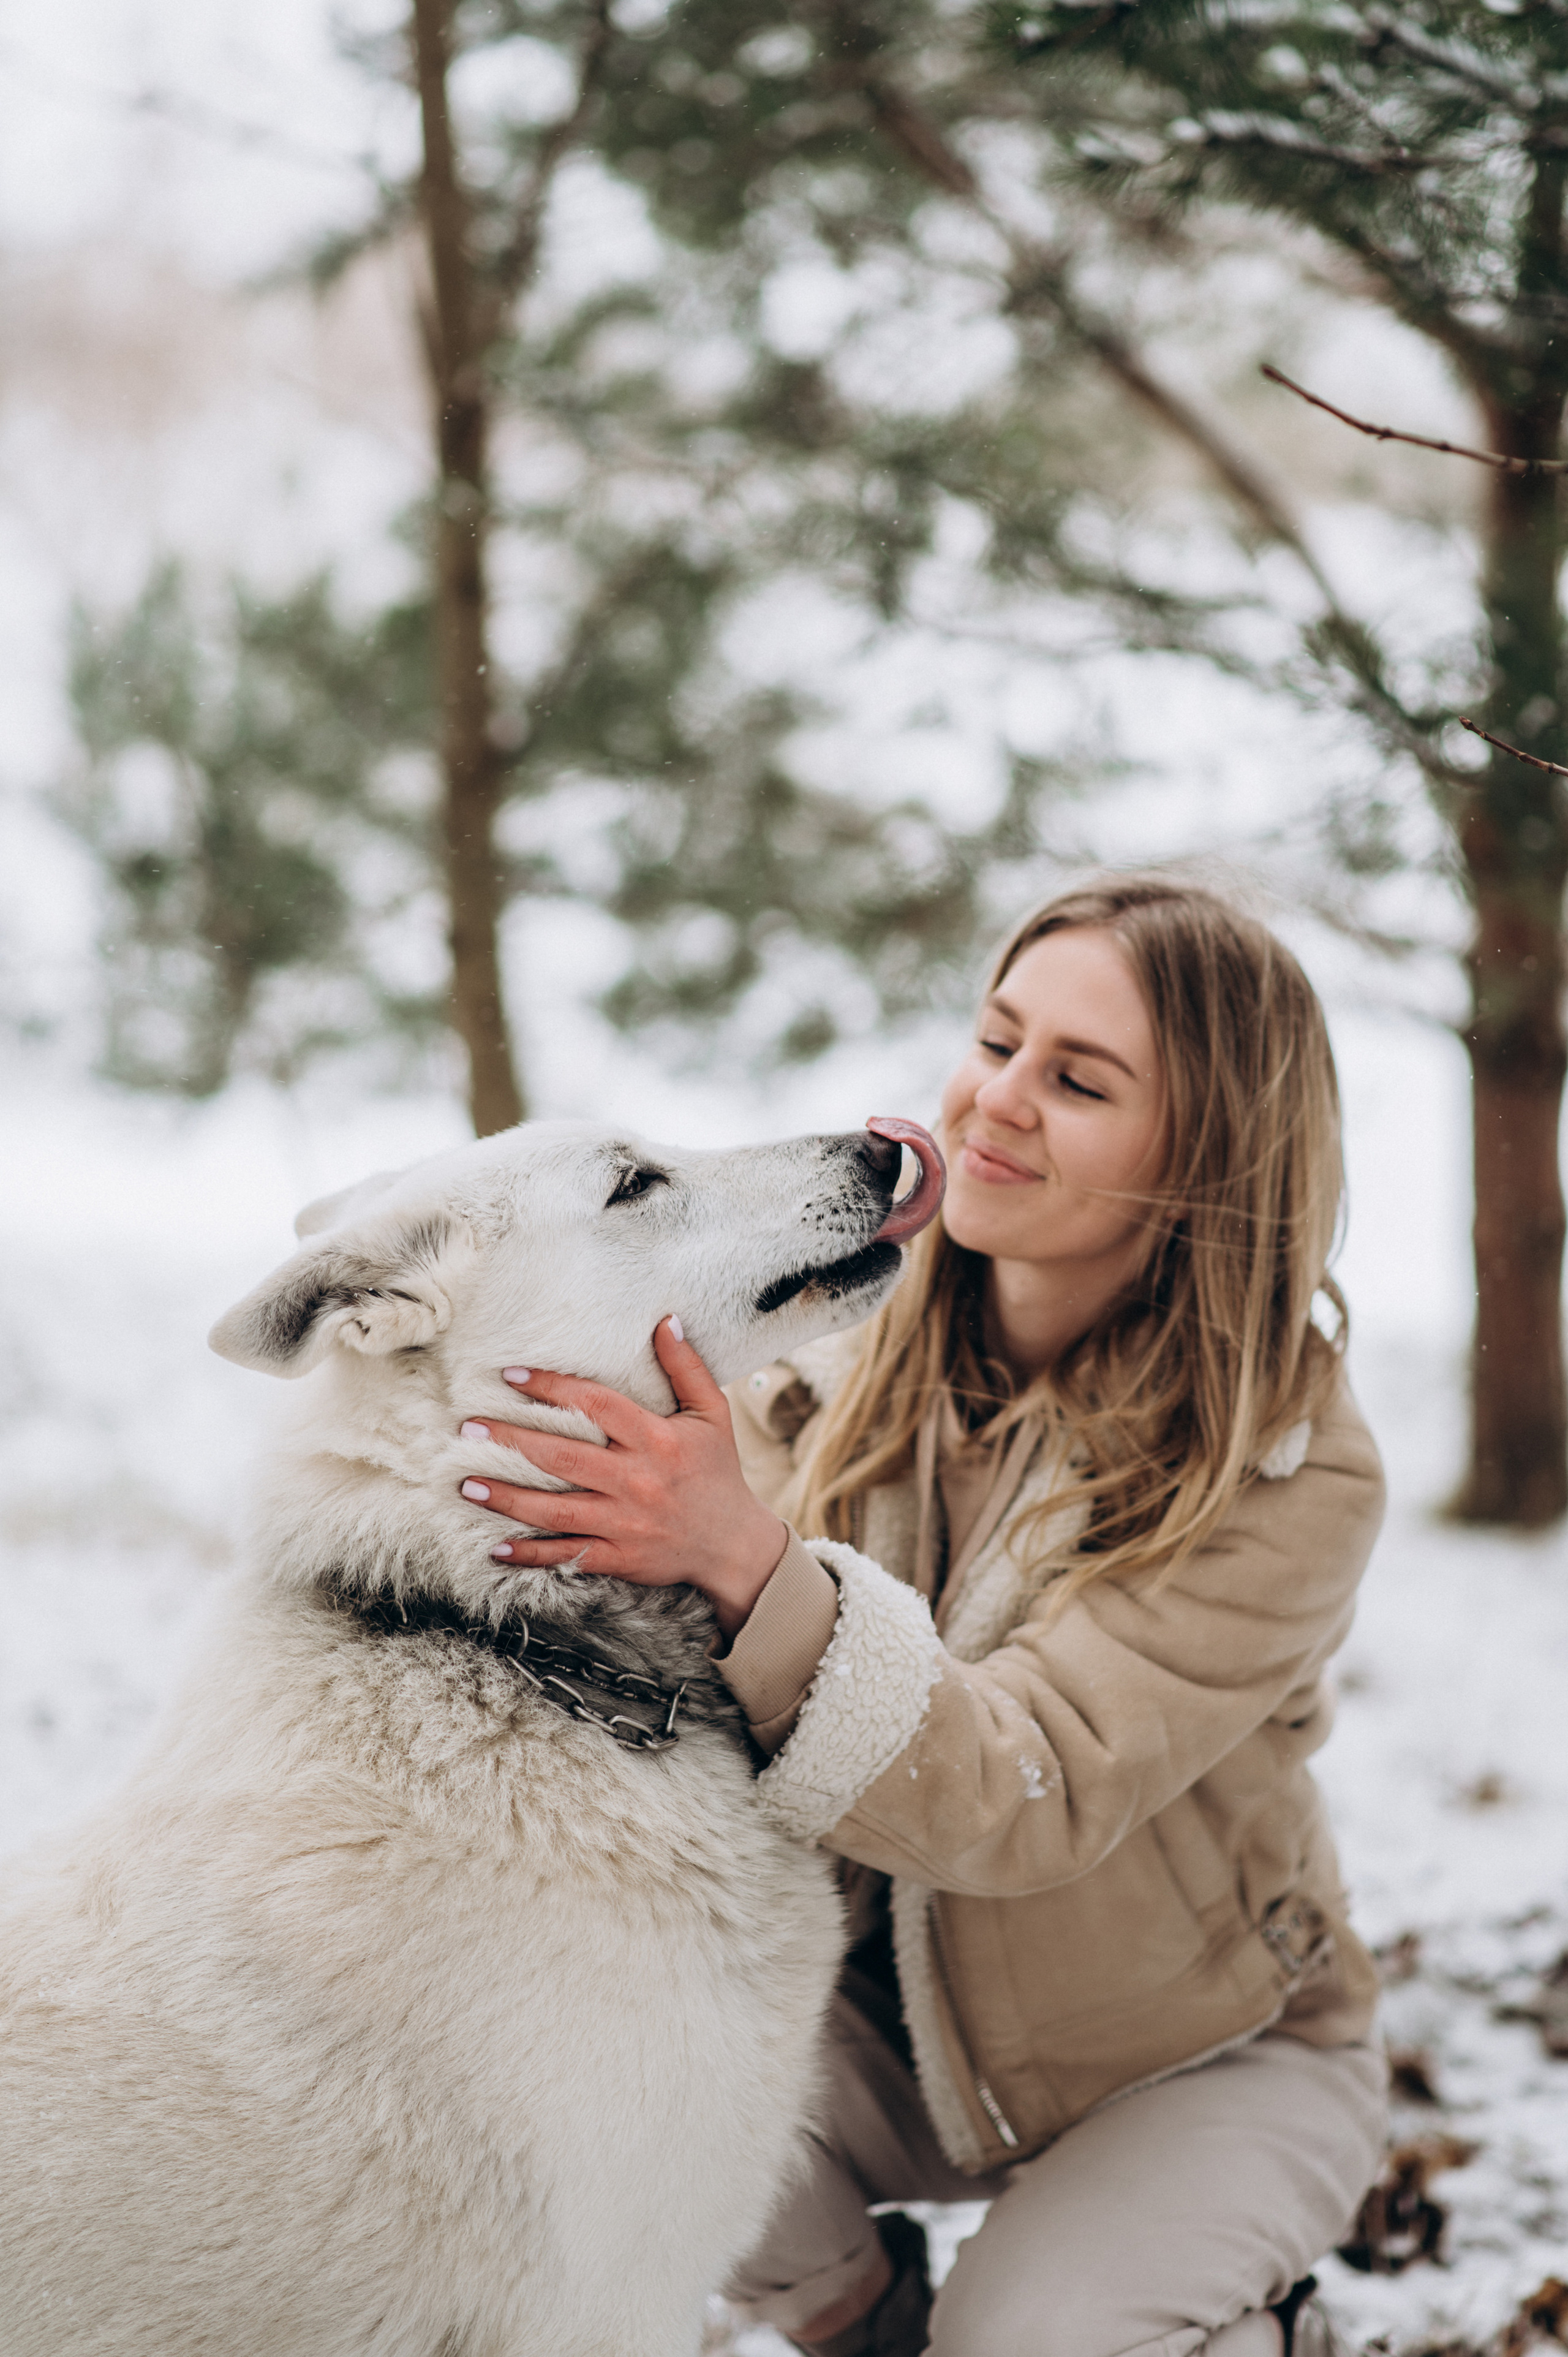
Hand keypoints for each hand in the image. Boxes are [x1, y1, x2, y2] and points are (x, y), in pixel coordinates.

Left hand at [456, 1317, 787, 1638]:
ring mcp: (624, 1524)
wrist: (734, 1546)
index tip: (510, 1374)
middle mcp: (636, 1481)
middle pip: (563, 1458)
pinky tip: (496, 1547)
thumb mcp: (712, 1414)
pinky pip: (567, 1556)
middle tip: (469, 1428)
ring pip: (555, 1511)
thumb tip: (666, 1321)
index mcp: (657, 1440)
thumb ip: (687, 1367)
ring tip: (468, 1485)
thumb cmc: (718, 1472)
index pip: (595, 1405)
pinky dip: (531, 1554)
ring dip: (508, 1498)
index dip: (551, 1386)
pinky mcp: (618, 1558)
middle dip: (512, 1441)